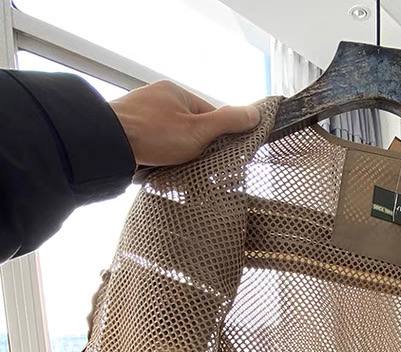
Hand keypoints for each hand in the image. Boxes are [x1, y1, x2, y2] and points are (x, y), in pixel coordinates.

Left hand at [110, 80, 260, 166]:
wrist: (107, 145)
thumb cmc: (153, 134)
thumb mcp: (199, 130)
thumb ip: (228, 122)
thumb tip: (254, 113)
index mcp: (175, 93)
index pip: (209, 116)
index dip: (218, 139)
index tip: (221, 158)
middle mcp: (157, 100)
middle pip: (190, 130)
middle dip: (197, 151)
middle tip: (199, 169)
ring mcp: (140, 116)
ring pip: (172, 141)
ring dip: (178, 159)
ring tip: (177, 172)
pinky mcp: (129, 134)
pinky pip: (154, 149)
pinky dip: (160, 161)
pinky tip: (160, 171)